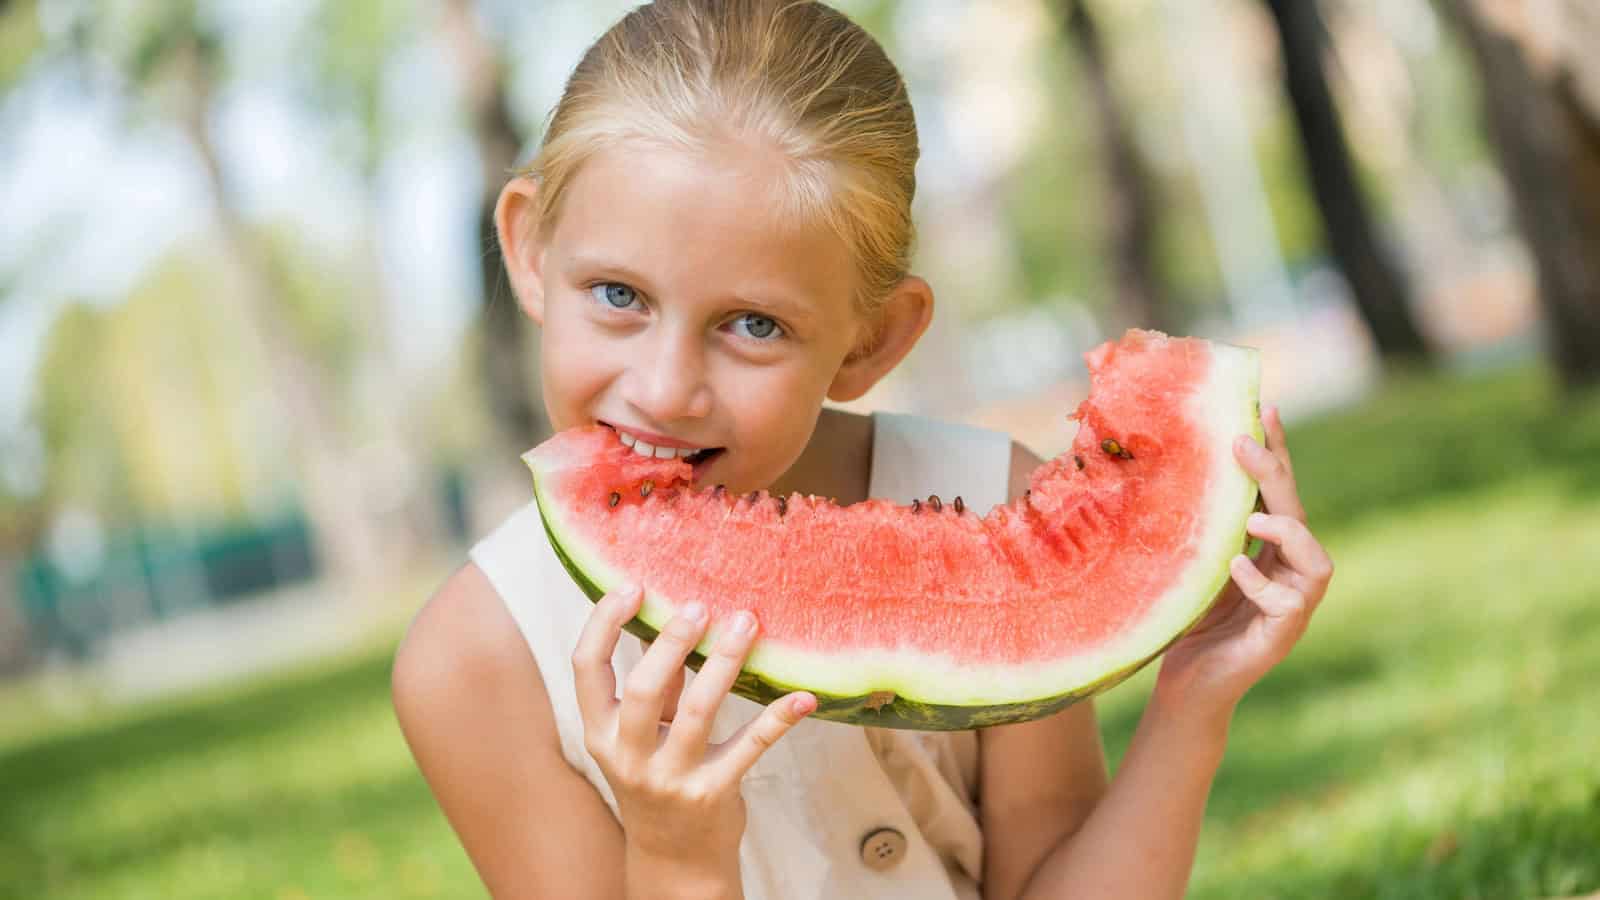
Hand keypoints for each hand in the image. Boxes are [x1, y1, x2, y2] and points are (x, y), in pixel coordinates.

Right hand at [571, 585, 815, 869]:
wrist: (674, 856)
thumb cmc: (657, 776)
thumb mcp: (642, 734)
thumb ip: (656, 684)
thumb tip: (672, 617)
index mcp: (600, 732)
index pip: (585, 668)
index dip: (603, 622)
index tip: (634, 585)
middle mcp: (628, 755)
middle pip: (643, 688)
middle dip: (673, 641)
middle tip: (700, 605)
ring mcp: (671, 777)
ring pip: (698, 712)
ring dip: (725, 662)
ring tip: (746, 622)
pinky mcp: (713, 793)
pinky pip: (749, 748)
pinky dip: (778, 719)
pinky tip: (804, 697)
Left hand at [1155, 405, 1334, 717]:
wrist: (1186, 685)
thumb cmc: (1188, 621)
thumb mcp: (1194, 562)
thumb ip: (1203, 526)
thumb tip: (1178, 467)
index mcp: (1271, 551)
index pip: (1280, 492)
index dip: (1277, 451)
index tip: (1265, 407)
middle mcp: (1291, 573)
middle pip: (1299, 514)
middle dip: (1277, 476)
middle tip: (1243, 444)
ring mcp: (1293, 606)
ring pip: (1316, 560)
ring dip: (1286, 532)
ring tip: (1251, 518)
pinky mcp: (1282, 637)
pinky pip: (1288, 604)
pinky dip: (1262, 583)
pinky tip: (1235, 568)